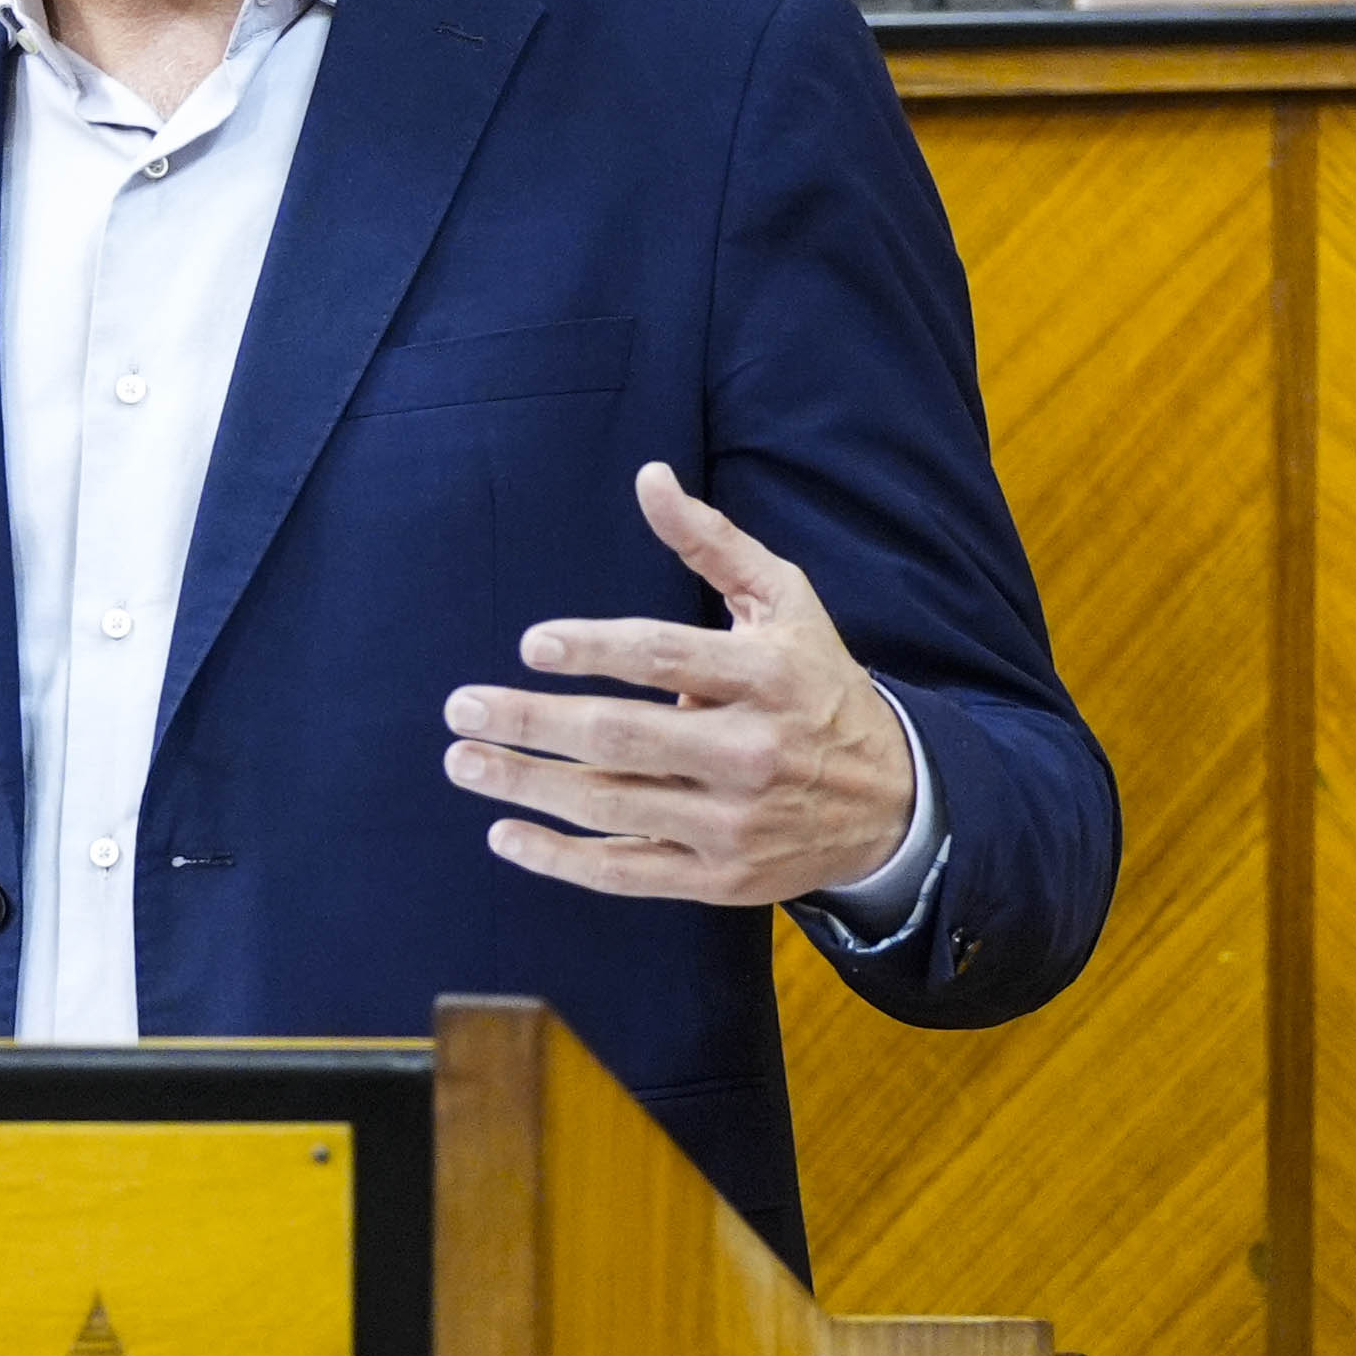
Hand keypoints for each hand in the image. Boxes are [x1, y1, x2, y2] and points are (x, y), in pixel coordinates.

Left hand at [442, 461, 913, 905]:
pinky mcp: (720, 878)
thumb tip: (649, 477)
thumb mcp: (785, 603)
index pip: (666, 657)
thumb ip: (712, 542)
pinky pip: (626, 872)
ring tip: (464, 761)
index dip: (595, 649)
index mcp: (768, 676)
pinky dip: (560, 860)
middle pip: (624, 737)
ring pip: (613, 805)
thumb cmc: (817, 684)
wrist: (894, 803)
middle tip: (461, 708)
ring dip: (527, 786)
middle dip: (532, 722)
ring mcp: (734, 822)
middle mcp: (752, 751)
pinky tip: (505, 835)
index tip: (531, 646)